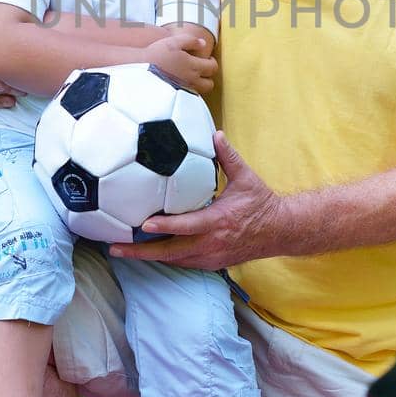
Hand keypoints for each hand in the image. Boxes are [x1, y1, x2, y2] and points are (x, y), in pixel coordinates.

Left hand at [111, 132, 289, 268]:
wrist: (280, 231)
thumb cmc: (261, 203)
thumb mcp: (246, 177)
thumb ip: (228, 156)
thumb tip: (215, 133)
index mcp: (218, 221)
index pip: (186, 226)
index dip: (164, 226)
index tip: (143, 224)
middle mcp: (212, 243)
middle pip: (171, 252)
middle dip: (141, 252)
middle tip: (115, 247)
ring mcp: (211, 257)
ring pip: (174, 260)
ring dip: (149, 257)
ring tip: (123, 251)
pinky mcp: (212, 263)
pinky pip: (183, 263)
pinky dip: (165, 259)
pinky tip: (148, 253)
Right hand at [147, 31, 217, 96]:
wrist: (139, 69)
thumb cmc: (156, 55)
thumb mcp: (173, 42)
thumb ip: (190, 41)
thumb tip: (203, 43)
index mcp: (192, 66)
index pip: (213, 68)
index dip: (212, 62)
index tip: (207, 59)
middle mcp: (191, 80)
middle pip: (210, 84)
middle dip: (209, 76)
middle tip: (202, 69)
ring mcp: (183, 89)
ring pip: (200, 92)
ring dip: (200, 84)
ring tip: (193, 76)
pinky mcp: (175, 96)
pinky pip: (189, 96)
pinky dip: (190, 90)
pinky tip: (182, 83)